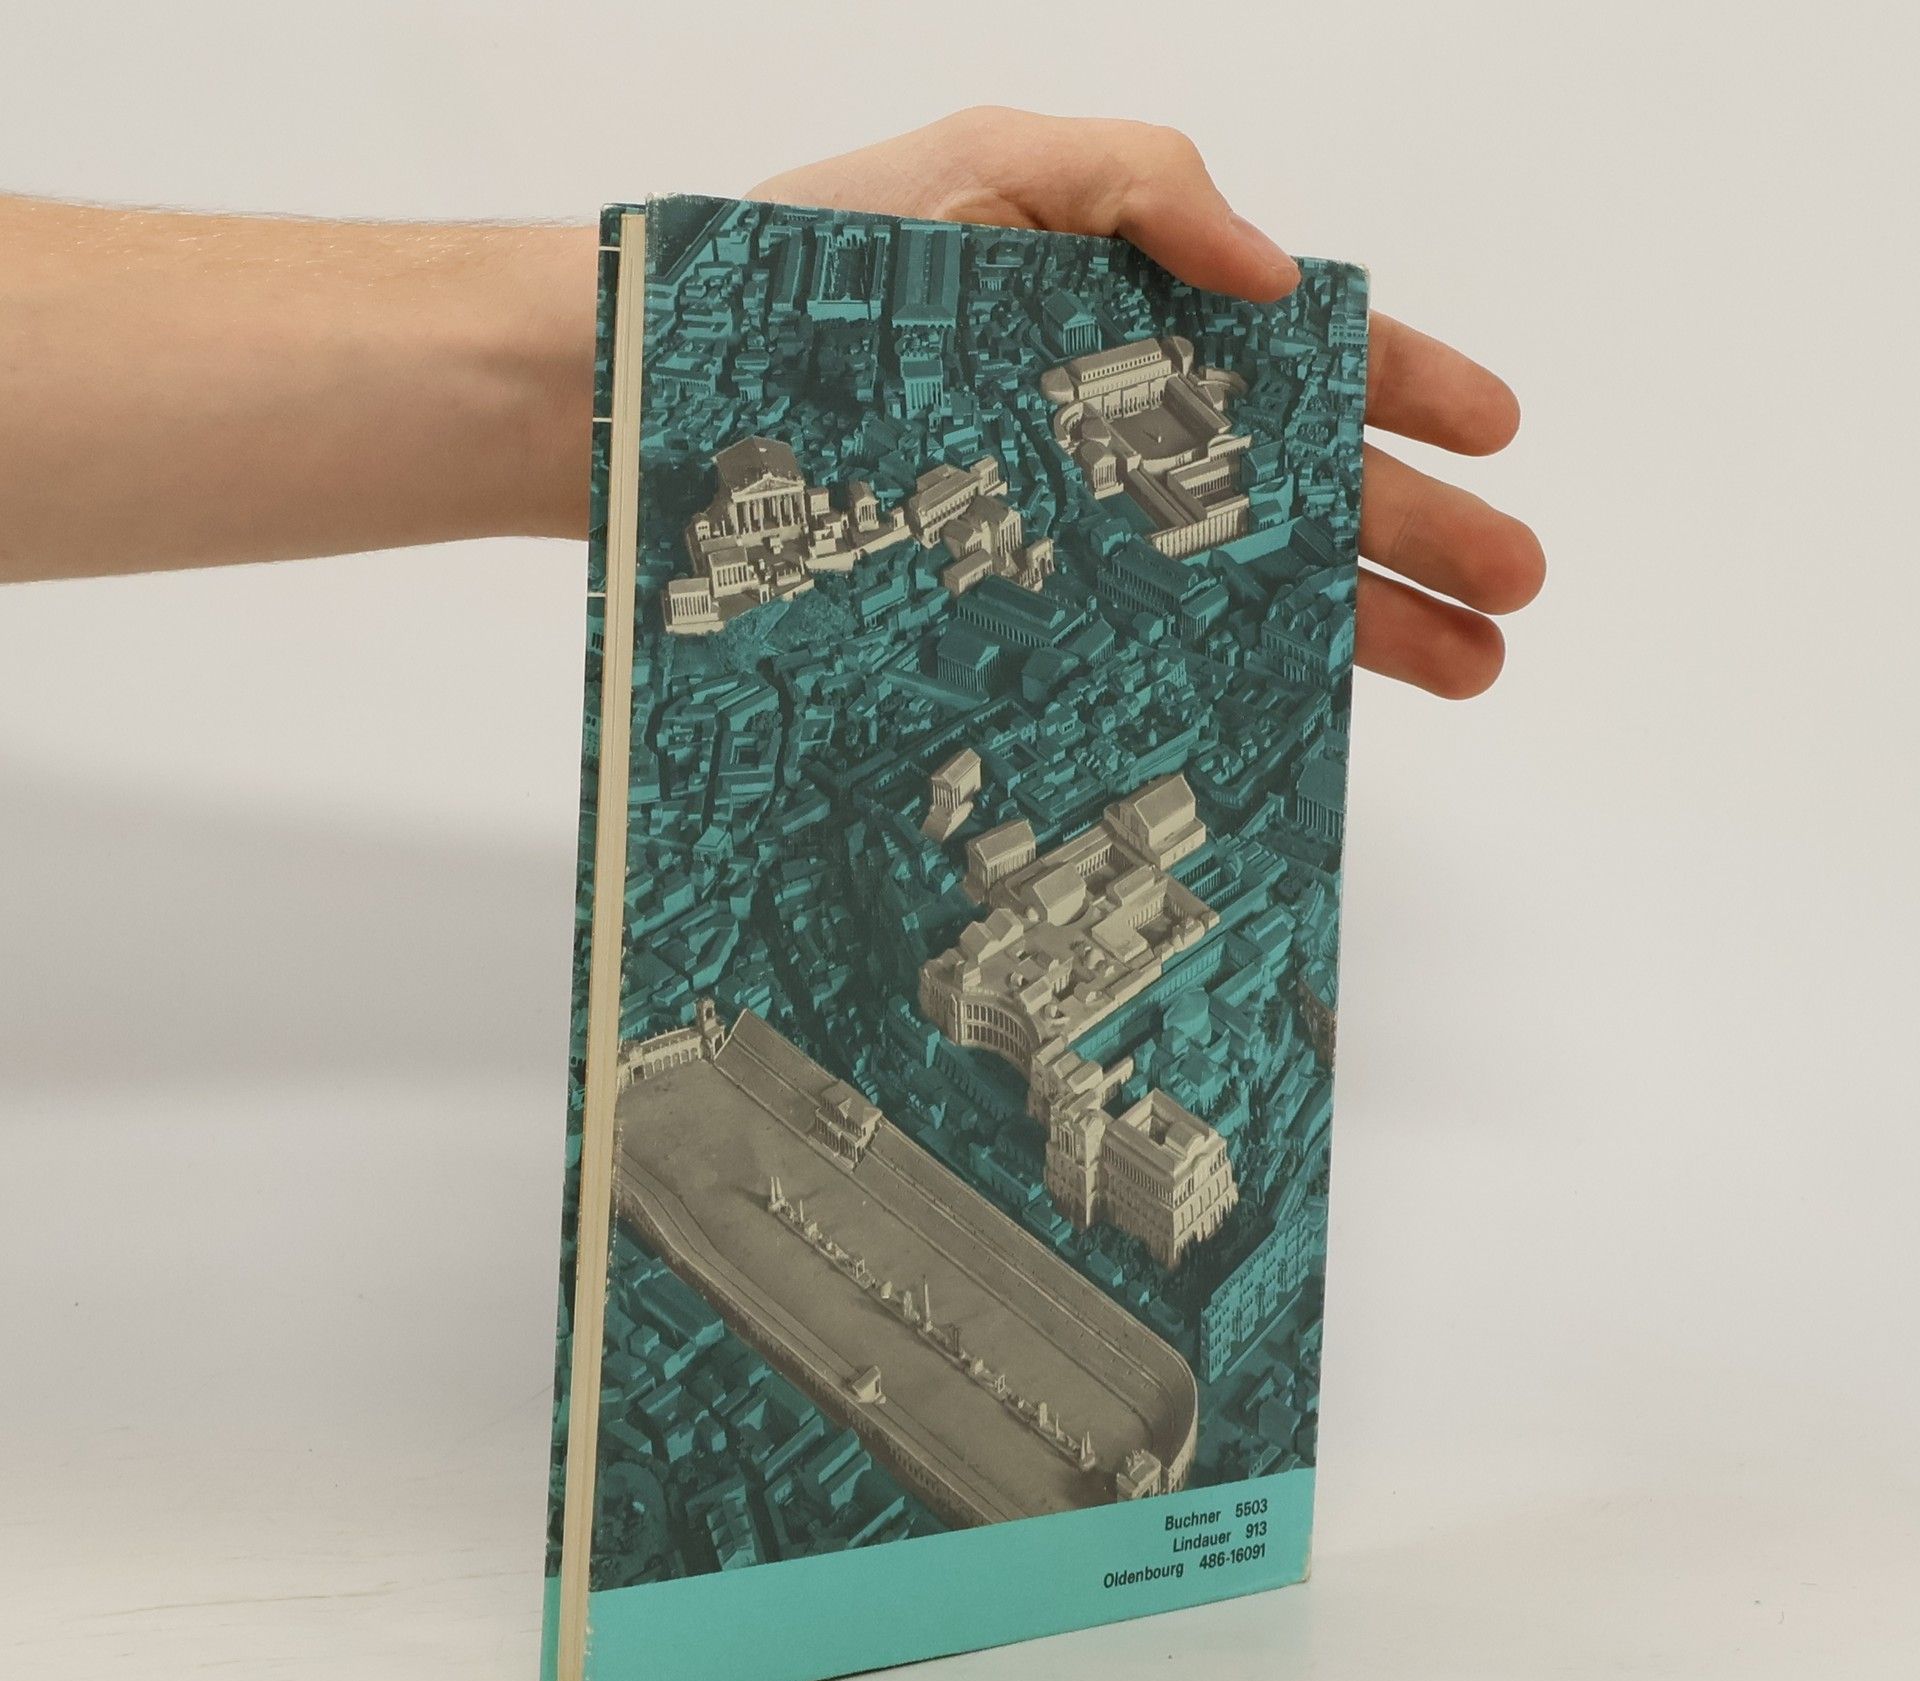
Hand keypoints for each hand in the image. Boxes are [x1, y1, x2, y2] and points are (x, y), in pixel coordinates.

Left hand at [755, 109, 1543, 698]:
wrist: (668, 391)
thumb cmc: (815, 270)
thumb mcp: (987, 167)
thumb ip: (1138, 186)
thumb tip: (1277, 274)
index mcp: (1132, 318)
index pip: (1302, 352)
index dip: (1407, 385)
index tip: (1496, 431)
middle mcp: (1119, 432)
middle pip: (1301, 479)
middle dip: (1418, 530)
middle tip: (1514, 588)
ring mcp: (1075, 526)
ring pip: (1245, 575)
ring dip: (1361, 620)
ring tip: (1464, 667)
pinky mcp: (1019, 605)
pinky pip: (1150, 640)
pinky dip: (1233, 669)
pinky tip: (1301, 703)